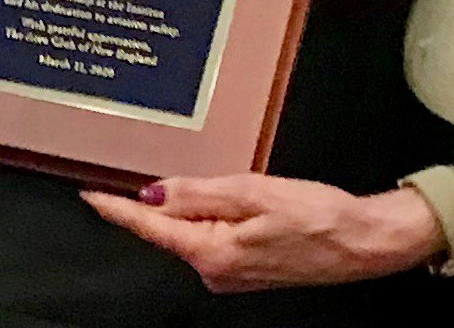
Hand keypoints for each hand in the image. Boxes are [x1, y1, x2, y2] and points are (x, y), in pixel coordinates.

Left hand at [81, 177, 444, 292]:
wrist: (364, 242)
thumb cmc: (317, 216)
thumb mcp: (251, 191)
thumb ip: (196, 192)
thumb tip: (152, 195)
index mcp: (211, 252)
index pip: (150, 228)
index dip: (116, 209)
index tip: (89, 194)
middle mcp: (216, 271)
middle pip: (174, 228)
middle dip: (182, 198)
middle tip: (225, 179)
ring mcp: (232, 274)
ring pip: (198, 230)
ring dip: (209, 205)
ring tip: (253, 192)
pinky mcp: (247, 269)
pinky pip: (218, 237)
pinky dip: (223, 216)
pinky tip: (252, 205)